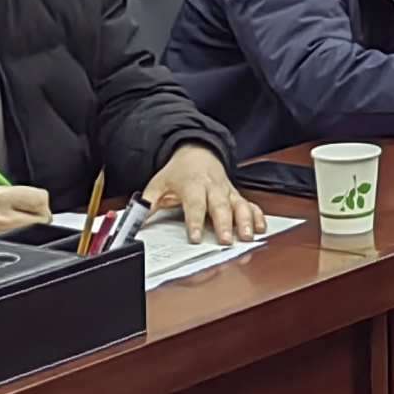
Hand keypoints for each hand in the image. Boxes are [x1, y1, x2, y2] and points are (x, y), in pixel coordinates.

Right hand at [0, 183, 54, 247]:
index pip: (40, 199)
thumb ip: (19, 196)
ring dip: (31, 232)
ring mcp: (0, 239)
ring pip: (36, 237)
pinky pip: (22, 248)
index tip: (35, 205)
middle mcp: (0, 219)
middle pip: (43, 220)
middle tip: (25, 217)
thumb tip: (41, 204)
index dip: (40, 202)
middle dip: (39, 219)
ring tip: (16, 228)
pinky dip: (21, 244)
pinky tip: (9, 238)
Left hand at [143, 145, 269, 245]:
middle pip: (220, 206)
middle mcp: (212, 188)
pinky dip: (257, 216)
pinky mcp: (236, 195)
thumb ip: (147, 204)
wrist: (197, 152)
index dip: (194, 221)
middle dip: (224, 224)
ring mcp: (227, 191)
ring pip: (239, 205)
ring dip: (245, 221)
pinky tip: (260, 229)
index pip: (194, 204)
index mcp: (192, 184)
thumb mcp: (158, 185)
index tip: (194, 237)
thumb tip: (133, 222)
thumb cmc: (178, 173)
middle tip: (226, 241)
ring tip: (248, 236)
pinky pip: (250, 204)